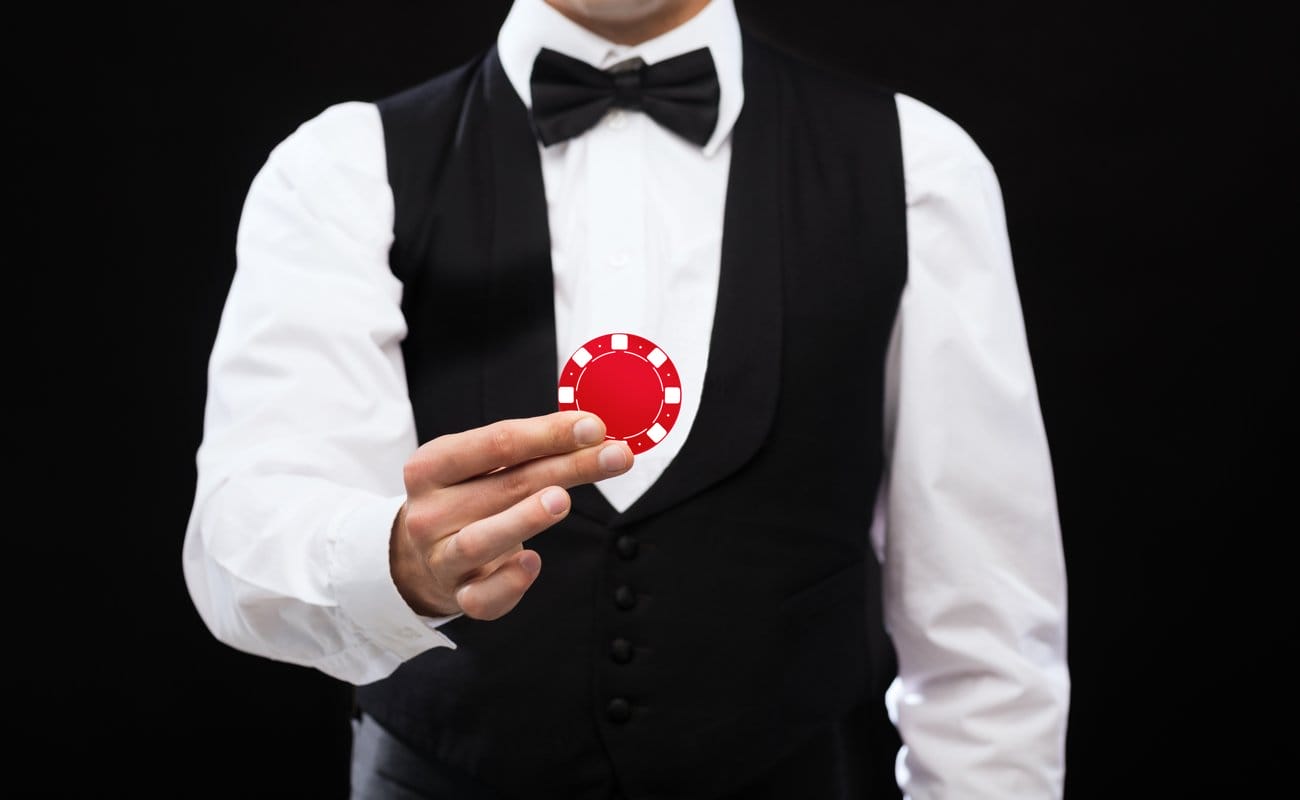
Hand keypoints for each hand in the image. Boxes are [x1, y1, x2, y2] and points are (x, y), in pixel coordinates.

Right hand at [390, 411, 631, 619]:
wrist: (421, 555)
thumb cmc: (465, 498)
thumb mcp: (482, 465)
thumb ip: (530, 448)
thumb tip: (590, 431)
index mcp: (432, 466)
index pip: (496, 442)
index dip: (549, 433)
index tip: (594, 427)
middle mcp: (429, 511)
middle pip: (505, 484)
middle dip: (568, 467)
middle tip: (615, 457)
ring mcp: (440, 556)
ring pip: (481, 540)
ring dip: (524, 519)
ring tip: (562, 500)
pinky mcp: (458, 594)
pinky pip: (482, 596)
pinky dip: (509, 582)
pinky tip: (533, 562)